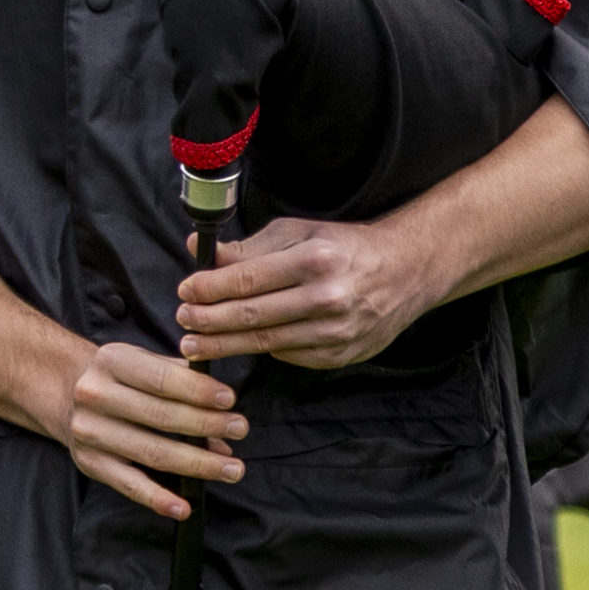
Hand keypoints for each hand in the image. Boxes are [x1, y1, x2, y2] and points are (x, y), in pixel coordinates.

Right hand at [45, 337, 246, 517]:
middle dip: (207, 426)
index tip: (230, 401)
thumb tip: (224, 409)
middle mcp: (95, 395)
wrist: (67, 394)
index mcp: (112, 361)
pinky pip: (129, 485)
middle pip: (161, 417)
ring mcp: (90, 432)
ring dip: (197, 464)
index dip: (198, 391)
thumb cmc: (123, 378)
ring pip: (152, 452)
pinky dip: (158, 499)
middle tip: (240, 430)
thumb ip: (183, 377)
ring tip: (232, 468)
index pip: (162, 379)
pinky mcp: (89, 463)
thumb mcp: (145, 361)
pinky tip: (184, 507)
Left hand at [176, 212, 462, 372]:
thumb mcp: (300, 233)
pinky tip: (242, 345)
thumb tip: (202, 253)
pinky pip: (289, 356)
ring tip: (195, 346)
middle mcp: (328, 297)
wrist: (407, 271)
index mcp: (316, 259)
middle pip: (252, 315)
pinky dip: (263, 350)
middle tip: (182, 322)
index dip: (209, 288)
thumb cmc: (346, 247)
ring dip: (224, 345)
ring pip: (266, 343)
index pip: (248, 279)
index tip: (184, 290)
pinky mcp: (340, 354)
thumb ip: (250, 248)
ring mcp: (336, 331)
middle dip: (208, 321)